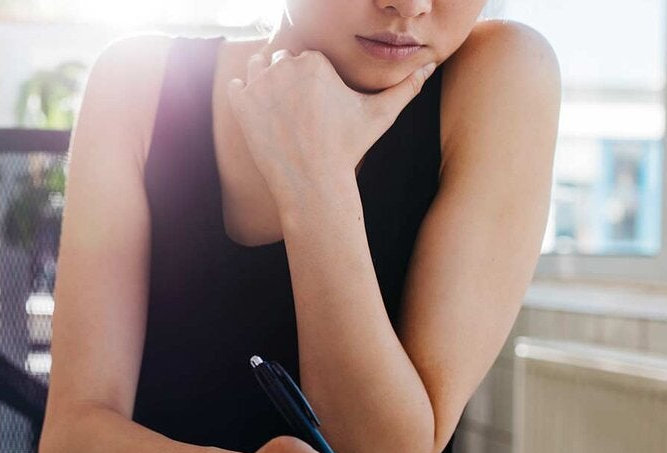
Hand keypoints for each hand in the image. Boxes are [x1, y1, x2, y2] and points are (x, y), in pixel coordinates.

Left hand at [225, 46, 435, 210]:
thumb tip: (429, 68)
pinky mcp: (240, 102)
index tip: (317, 103)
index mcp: (315, 62)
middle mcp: (285, 66)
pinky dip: (244, 95)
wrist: (312, 181)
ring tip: (280, 109)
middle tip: (299, 110)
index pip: (308, 58)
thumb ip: (405, 88)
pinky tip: (261, 113)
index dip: (312, 79)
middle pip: (283, 60)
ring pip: (258, 66)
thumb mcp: (380, 115)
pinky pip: (237, 84)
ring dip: (265, 80)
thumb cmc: (347, 147)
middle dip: (288, 79)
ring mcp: (260, 83)